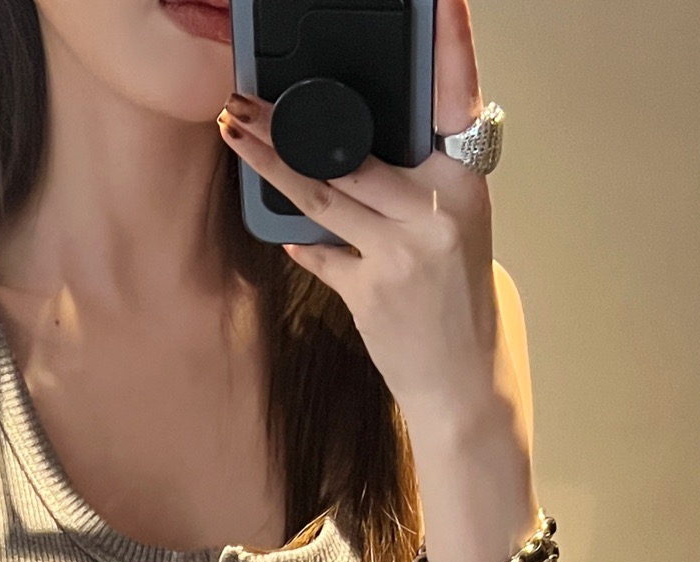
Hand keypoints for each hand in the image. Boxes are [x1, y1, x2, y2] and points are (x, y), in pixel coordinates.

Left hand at [217, 0, 505, 433]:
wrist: (464, 382)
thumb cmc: (455, 302)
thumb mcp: (454, 229)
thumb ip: (415, 187)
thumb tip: (354, 152)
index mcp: (465, 182)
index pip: (456, 94)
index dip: (450, 42)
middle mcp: (437, 208)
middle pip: (354, 149)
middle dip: (292, 122)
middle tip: (245, 94)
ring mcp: (403, 250)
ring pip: (323, 191)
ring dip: (270, 161)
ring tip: (234, 132)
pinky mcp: (372, 291)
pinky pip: (320, 252)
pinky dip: (301, 243)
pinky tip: (282, 233)